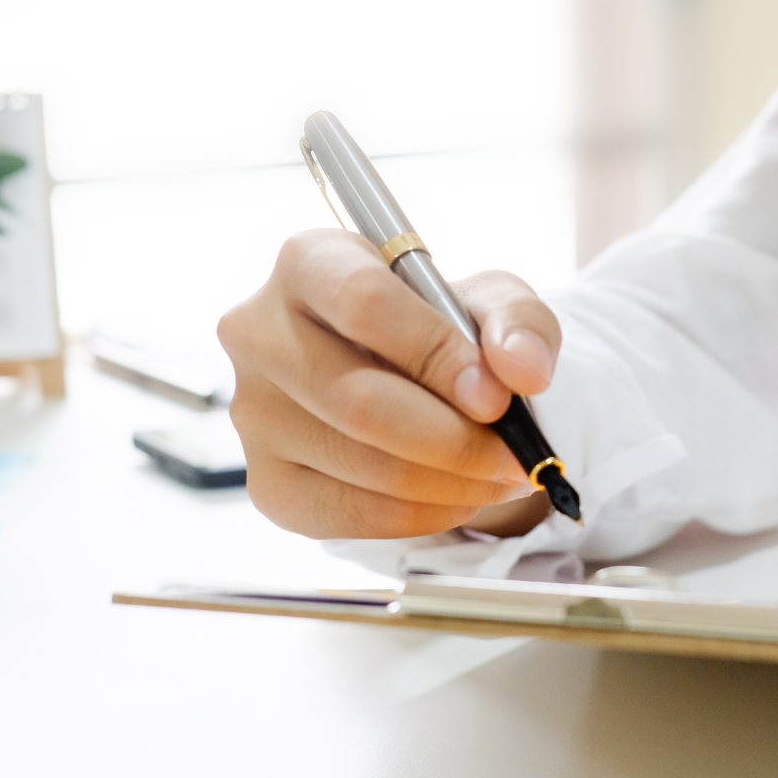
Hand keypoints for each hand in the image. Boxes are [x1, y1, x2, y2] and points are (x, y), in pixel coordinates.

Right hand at [218, 229, 560, 539]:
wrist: (407, 381)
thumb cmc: (443, 328)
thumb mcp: (492, 301)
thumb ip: (519, 321)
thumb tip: (523, 370)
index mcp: (310, 262)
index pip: (364, 303)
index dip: (436, 354)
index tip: (496, 398)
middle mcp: (260, 332)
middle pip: (359, 400)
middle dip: (455, 440)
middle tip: (515, 456)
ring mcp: (253, 412)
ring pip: (362, 465)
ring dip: (451, 483)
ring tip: (501, 475)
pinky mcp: (267, 481)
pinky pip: (350, 515)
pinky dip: (422, 514)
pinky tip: (458, 495)